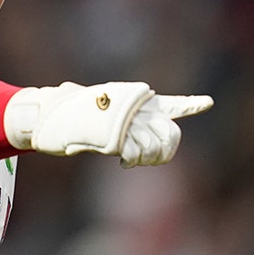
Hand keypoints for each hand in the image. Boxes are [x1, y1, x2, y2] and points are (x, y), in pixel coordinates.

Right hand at [4, 82, 212, 166]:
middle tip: (143, 157)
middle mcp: (135, 108)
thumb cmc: (65, 114)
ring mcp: (127, 121)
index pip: (169, 103)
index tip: (207, 102)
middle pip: (170, 133)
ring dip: (145, 159)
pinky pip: (136, 154)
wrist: (47, 114)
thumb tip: (69, 93)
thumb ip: (103, 112)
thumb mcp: (90, 108)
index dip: (190, 104)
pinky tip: (121, 160)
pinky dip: (131, 161)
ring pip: (155, 146)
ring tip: (129, 158)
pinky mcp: (118, 135)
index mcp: (134, 101)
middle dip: (163, 151)